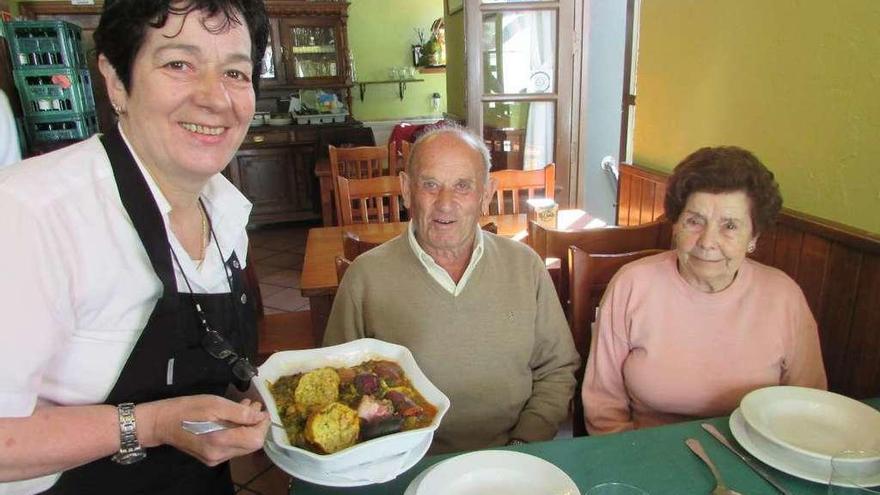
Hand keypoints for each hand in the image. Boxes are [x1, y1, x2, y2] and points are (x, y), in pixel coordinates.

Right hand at [138, 395, 269, 465]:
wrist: (161, 423)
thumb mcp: (215, 403)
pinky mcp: (211, 458)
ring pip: (242, 446)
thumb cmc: (187, 409)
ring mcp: (214, 459)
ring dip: (247, 427)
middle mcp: (219, 455)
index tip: (261, 409)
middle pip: (251, 444)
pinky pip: (232, 447)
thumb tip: (259, 416)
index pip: (255, 439)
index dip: (262, 424)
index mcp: (219, 441)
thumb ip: (239, 412)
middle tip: (253, 405)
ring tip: (244, 408)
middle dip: (256, 425)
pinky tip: (233, 418)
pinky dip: (237, 433)